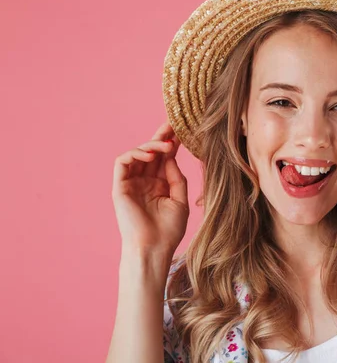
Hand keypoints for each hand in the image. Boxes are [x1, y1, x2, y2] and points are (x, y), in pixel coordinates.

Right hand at [112, 121, 188, 257]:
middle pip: (151, 152)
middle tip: (172, 125)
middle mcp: (144, 182)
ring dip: (151, 146)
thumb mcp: (179, 200)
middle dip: (161, 137)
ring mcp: (131, 183)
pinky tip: (150, 156)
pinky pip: (122, 162)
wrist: (153, 248)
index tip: (181, 130)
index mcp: (159, 185)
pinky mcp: (119, 187)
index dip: (171, 144)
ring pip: (137, 154)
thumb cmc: (168, 230)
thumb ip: (175, 178)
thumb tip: (171, 157)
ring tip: (166, 146)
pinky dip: (135, 154)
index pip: (164, 158)